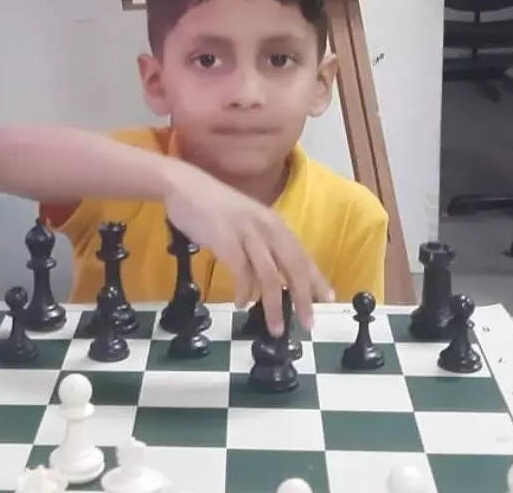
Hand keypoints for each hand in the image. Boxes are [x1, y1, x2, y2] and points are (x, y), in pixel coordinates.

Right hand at [161, 160, 332, 334]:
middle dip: (303, 298)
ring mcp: (247, 233)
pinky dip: (244, 291)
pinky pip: (241, 272)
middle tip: (307, 324)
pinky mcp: (225, 240)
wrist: (185, 185)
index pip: (302, 255)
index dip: (316, 279)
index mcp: (274, 223)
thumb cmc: (214, 206)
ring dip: (274, 305)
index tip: (327, 299)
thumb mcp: (247, 221)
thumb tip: (274, 273)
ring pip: (270, 276)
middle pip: (293, 267)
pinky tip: (241, 303)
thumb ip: (262, 242)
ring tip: (275, 327)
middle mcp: (267, 227)